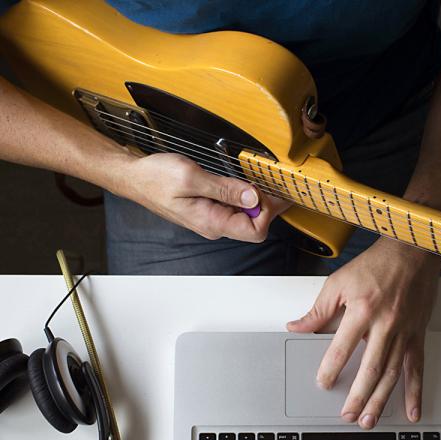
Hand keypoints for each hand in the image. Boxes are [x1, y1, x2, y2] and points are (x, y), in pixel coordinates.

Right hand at [122, 152, 289, 241]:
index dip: (267, 211)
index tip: (268, 189)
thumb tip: (253, 197)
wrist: (136, 178)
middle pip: (254, 225)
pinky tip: (246, 183)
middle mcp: (214, 225)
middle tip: (274, 182)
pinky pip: (235, 208)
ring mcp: (212, 219)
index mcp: (211, 222)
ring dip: (258, 200)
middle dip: (268, 205)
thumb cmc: (155, 178)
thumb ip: (225, 189)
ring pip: (246, 216)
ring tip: (262, 180)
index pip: (255, 231)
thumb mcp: (192, 177)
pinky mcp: (209, 210)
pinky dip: (245, 196)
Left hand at [287, 237, 440, 428]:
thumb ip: (318, 310)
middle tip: (347, 414)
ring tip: (368, 419)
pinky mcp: (417, 334)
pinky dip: (415, 391)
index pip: (341, 348)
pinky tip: (411, 409)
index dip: (330, 368)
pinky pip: (417, 367)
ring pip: (392, 373)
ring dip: (380, 400)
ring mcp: (404, 331)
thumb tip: (297, 326)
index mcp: (362, 310)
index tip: (323, 383)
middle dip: (357, 396)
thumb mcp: (338, 282)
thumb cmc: (374, 264)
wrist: (409, 253)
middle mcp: (385, 324)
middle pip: (370, 368)